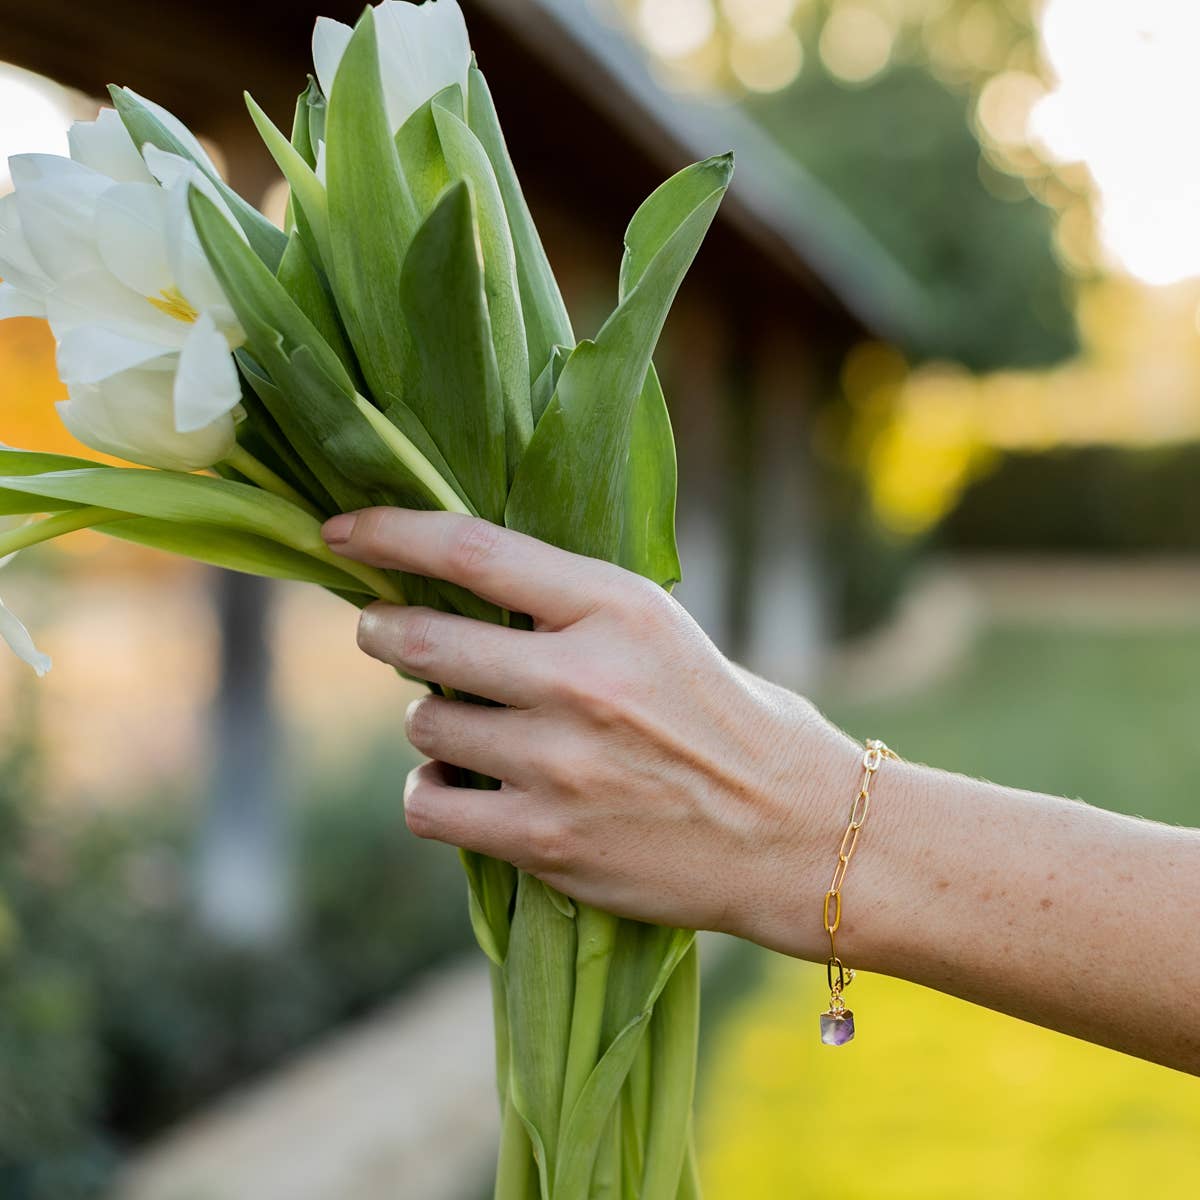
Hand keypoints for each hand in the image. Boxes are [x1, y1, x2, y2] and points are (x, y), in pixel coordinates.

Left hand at [322, 508, 860, 949]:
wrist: (792, 833)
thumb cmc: (725, 720)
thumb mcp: (660, 632)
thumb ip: (567, 609)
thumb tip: (454, 596)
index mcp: (617, 608)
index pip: (473, 550)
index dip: (391, 533)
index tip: (341, 532)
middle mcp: (582, 678)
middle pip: (424, 640)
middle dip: (383, 631)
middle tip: (380, 631)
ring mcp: (560, 763)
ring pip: (425, 725)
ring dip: (433, 723)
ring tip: (470, 730)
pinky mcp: (546, 840)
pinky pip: (429, 806)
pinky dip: (432, 794)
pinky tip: (462, 789)